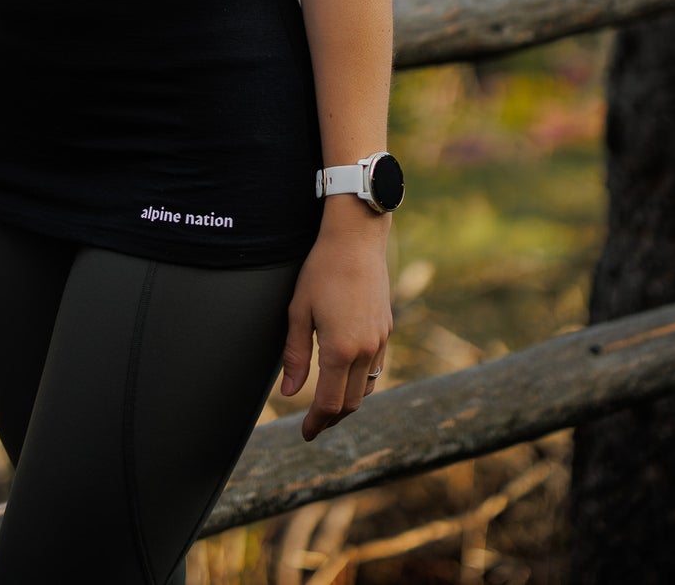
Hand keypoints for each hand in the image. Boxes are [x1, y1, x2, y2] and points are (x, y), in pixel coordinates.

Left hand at [279, 208, 392, 440]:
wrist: (357, 240)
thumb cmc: (321, 270)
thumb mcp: (299, 310)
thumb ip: (295, 355)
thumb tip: (288, 393)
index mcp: (340, 349)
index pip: (329, 403)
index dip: (316, 423)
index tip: (306, 433)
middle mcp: (364, 350)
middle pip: (350, 402)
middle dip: (331, 418)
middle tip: (314, 425)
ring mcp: (379, 340)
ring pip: (366, 388)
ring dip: (348, 402)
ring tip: (329, 406)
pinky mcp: (386, 330)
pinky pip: (375, 368)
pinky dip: (361, 382)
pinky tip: (347, 377)